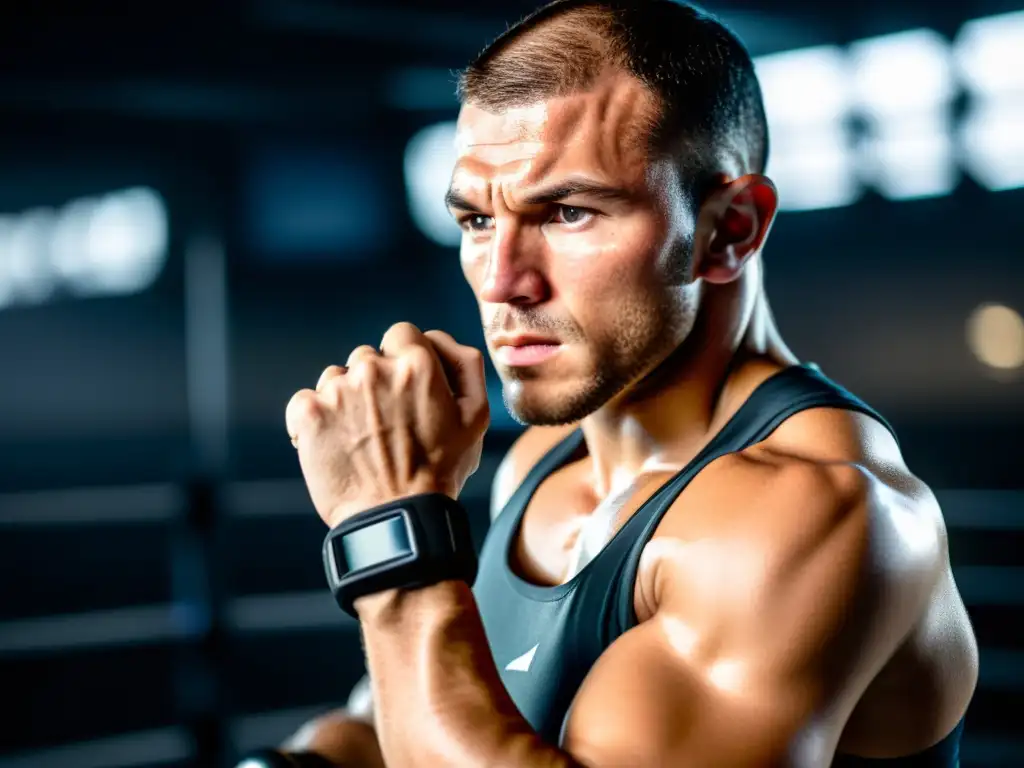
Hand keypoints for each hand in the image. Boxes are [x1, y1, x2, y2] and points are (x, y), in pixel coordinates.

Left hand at [285, 322, 489, 527]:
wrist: (395, 517)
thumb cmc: (440, 471)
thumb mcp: (476, 417)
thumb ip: (465, 365)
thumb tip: (440, 339)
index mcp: (417, 364)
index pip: (402, 333)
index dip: (404, 360)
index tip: (405, 390)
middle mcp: (374, 368)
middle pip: (368, 356)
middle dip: (376, 383)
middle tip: (387, 424)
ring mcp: (338, 389)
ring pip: (336, 378)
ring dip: (346, 400)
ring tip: (361, 438)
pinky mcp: (308, 413)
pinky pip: (306, 400)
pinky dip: (315, 419)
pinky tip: (334, 443)